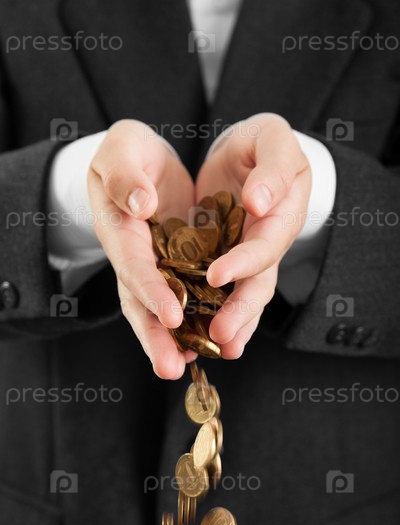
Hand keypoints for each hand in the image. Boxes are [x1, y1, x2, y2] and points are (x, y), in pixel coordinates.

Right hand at [88, 120, 196, 378]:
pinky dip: (197, 322)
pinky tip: (215, 344)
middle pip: (142, 302)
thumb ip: (125, 174)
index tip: (171, 314)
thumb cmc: (129, 153)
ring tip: (189, 369)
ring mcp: (157, 267)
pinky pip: (188, 299)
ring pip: (164, 309)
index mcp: (121, 229)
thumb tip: (140, 205)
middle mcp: (137, 257)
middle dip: (156, 336)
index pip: (134, 264)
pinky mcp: (179, 268)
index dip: (151, 290)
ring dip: (176, 340)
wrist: (143, 166)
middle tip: (170, 368)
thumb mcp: (122, 148)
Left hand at [195, 113, 311, 358]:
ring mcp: (248, 257)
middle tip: (221, 335)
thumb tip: (258, 204)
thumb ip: (271, 167)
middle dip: (240, 310)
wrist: (248, 155)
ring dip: (232, 324)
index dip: (245, 261)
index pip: (266, 243)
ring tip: (217, 349)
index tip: (217, 274)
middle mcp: (267, 243)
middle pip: (258, 283)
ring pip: (242, 296)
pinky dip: (213, 314)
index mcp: (282, 213)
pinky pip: (222, 293)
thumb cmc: (261, 142)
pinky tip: (201, 340)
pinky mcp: (227, 262)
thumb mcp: (271, 138)